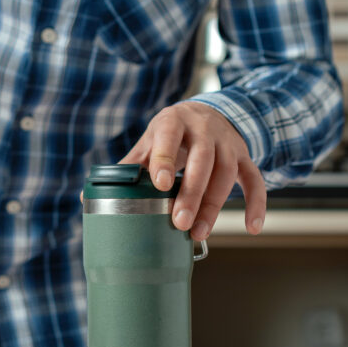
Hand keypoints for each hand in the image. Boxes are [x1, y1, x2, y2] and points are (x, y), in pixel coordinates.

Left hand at [121, 101, 265, 239]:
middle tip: (180, 222)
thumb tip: (91, 195)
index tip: (160, 185)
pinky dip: (256, 204)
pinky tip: (251, 228)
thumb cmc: (170, 134)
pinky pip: (255, 180)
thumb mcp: (149, 141)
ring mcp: (228, 142)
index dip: (165, 160)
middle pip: (203, 159)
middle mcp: (204, 128)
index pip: (169, 136)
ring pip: (226, 172)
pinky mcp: (245, 156)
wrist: (205, 113)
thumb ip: (129, 165)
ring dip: (214, 205)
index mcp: (173, 122)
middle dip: (192, 193)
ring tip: (199, 233)